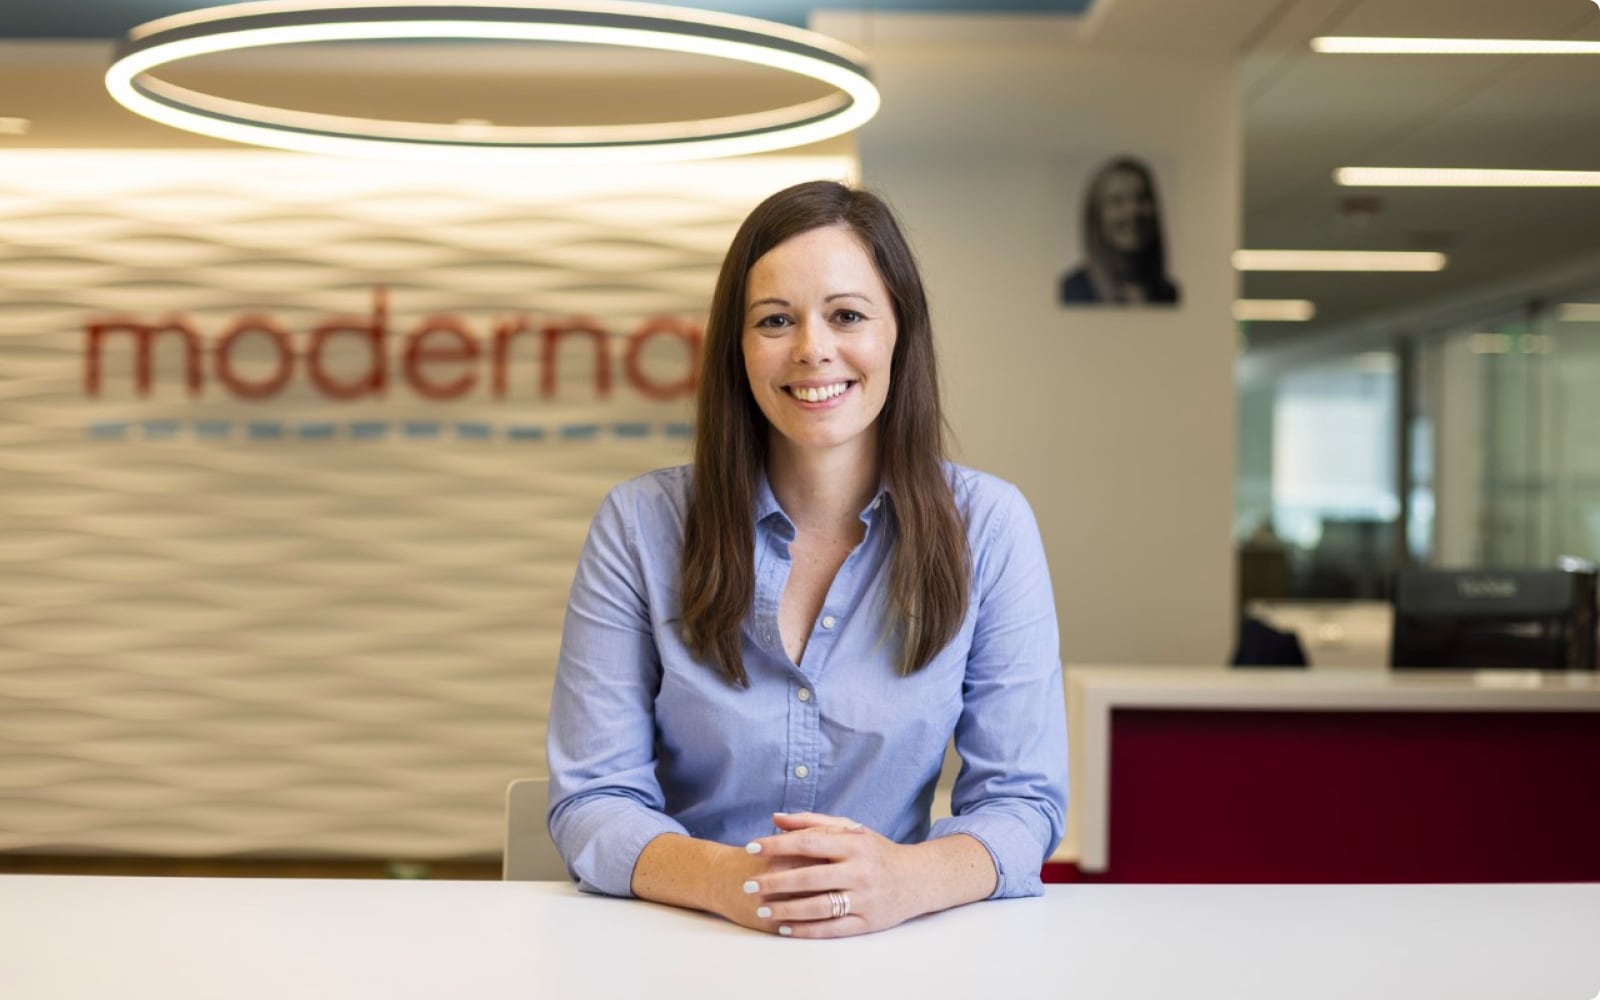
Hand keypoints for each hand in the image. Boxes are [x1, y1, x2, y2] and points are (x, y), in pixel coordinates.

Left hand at [739, 812, 921, 938]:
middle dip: (775, 881)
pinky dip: (807, 930)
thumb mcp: (851, 829)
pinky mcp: (867, 922)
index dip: (777, 845)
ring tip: (762, 910)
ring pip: (819, 907)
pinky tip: (785, 928)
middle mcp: (860, 871)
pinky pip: (832, 929)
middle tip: (748, 885)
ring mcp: (864, 898)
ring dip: (786, 910)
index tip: (751, 847)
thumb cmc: (876, 851)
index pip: (809, 842)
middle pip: (810, 877)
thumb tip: (775, 819)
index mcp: (854, 844)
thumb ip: (812, 823)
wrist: (917, 879)